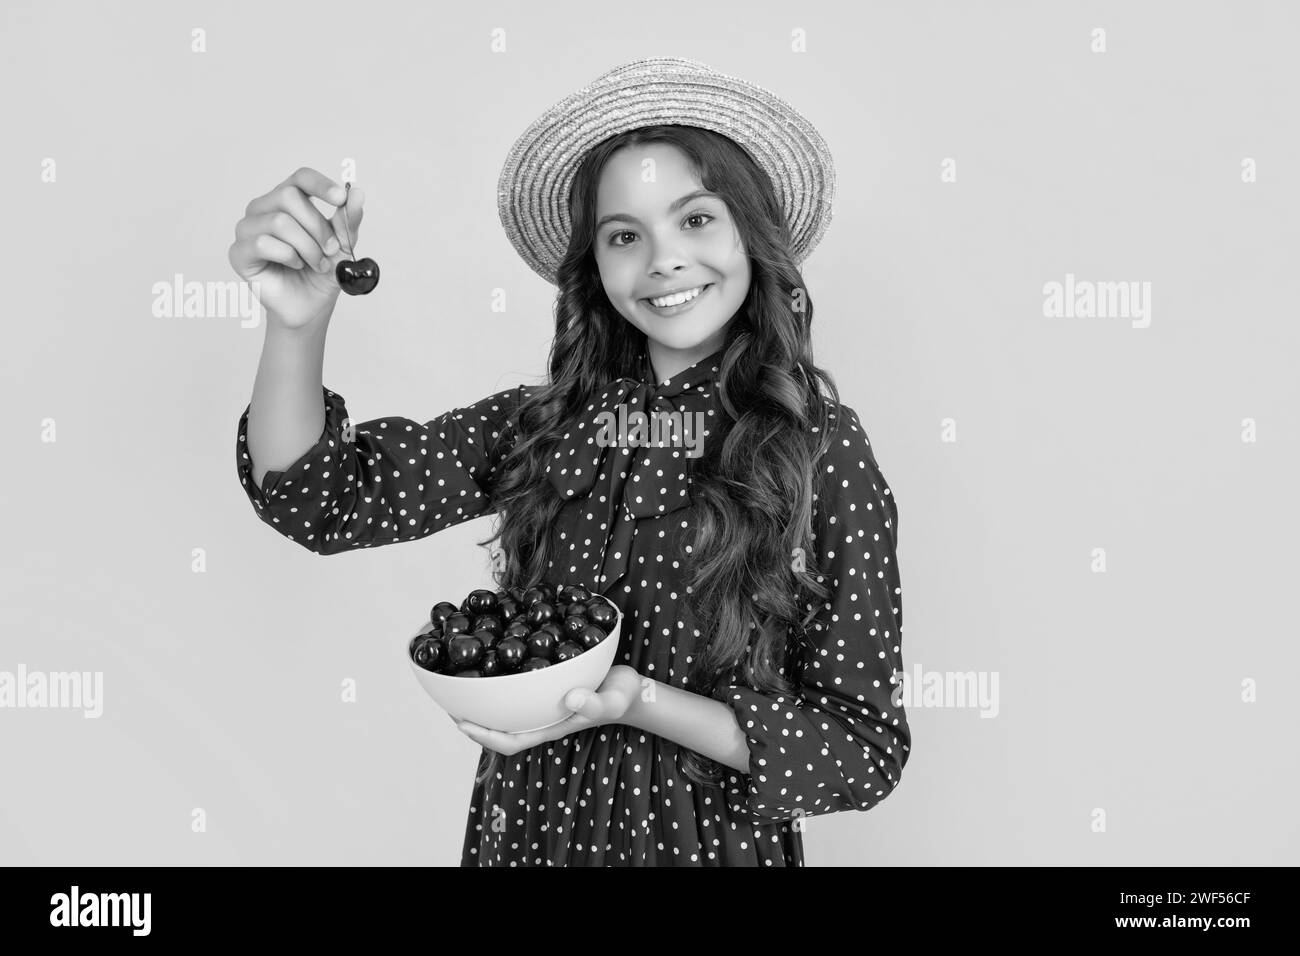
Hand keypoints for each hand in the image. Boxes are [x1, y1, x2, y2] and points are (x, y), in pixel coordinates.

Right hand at [227, 166, 365, 328]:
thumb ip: (348, 220)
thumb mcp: (342, 245)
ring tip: (318, 263)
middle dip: (317, 227)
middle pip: (289, 197)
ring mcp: (247, 228)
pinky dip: (288, 257)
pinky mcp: (239, 252)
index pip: (300, 177)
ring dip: (307, 247)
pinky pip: (263, 243)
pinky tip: (295, 266)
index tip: (340, 198)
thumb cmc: (322, 272)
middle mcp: (263, 208)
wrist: (311, 306)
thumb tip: (357, 193)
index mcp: (287, 199)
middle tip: (330, 249)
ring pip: (279, 222)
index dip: (320, 184)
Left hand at [451, 664, 642, 756]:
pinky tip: (493, 661)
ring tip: (461, 682)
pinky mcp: (547, 688)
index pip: (511, 741)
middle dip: (474, 718)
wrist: (630, 688)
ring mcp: (543, 704)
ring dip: (484, 701)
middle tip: (449, 700)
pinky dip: (502, 680)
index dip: (485, 736)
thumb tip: (570, 697)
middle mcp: (541, 717)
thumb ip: (593, 702)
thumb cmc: (619, 698)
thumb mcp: (611, 700)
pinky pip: (518, 690)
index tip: (462, 723)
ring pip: (506, 709)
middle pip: (500, 727)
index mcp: (550, 726)